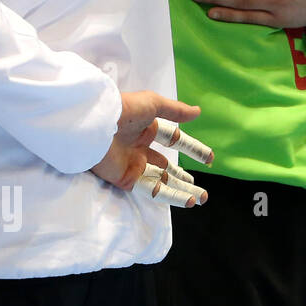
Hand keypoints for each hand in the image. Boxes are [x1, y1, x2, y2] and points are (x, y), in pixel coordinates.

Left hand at [91, 91, 211, 207]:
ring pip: (163, 182)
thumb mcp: (153, 104)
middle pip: (168, 167)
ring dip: (183, 191)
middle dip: (185, 179)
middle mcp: (141, 148)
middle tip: (203, 190)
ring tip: (201, 198)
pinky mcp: (126, 179)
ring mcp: (134, 165)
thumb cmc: (123, 110)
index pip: (174, 141)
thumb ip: (176, 111)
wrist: (96, 125)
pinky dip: (171, 196)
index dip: (192, 149)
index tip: (209, 159)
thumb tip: (198, 112)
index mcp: (147, 128)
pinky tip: (188, 200)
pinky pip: (152, 191)